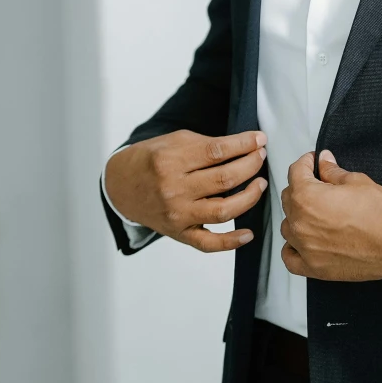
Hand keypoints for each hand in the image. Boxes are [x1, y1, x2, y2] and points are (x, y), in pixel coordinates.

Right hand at [105, 130, 268, 252]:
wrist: (121, 186)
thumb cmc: (149, 161)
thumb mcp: (172, 142)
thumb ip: (205, 145)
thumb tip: (244, 146)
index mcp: (170, 160)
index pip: (217, 151)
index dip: (244, 144)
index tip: (259, 139)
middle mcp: (174, 189)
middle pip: (225, 179)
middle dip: (251, 165)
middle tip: (260, 157)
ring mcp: (177, 214)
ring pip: (224, 210)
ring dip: (250, 197)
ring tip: (259, 184)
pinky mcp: (179, 233)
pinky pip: (209, 243)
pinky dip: (232, 241)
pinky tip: (248, 233)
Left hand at [278, 149, 381, 281]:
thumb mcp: (357, 182)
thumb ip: (333, 171)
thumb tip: (324, 162)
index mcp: (306, 197)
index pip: (295, 172)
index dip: (306, 163)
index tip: (313, 162)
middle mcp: (300, 223)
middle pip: (289, 198)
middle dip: (302, 188)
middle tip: (318, 186)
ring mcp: (305, 247)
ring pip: (288, 226)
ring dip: (298, 217)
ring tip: (316, 214)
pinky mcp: (314, 267)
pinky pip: (290, 258)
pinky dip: (293, 248)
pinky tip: (303, 242)